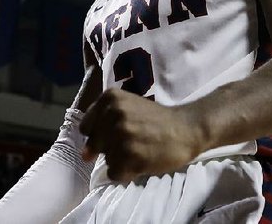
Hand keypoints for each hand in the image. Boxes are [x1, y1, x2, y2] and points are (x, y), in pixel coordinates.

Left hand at [80, 89, 203, 181]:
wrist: (186, 129)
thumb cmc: (156, 120)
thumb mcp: (127, 107)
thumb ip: (102, 123)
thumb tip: (85, 155)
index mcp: (109, 98)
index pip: (86, 128)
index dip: (101, 134)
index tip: (120, 132)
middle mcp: (113, 113)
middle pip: (95, 145)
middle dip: (112, 148)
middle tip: (135, 140)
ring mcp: (121, 135)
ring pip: (106, 160)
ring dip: (122, 160)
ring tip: (141, 149)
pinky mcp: (129, 156)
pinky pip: (114, 173)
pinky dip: (127, 172)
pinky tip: (142, 160)